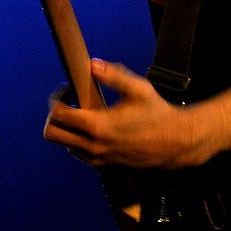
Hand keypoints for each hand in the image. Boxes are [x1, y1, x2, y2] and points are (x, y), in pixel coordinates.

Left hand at [44, 59, 210, 169]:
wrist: (178, 143)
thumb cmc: (159, 114)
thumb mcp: (138, 89)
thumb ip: (113, 75)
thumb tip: (92, 64)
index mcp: (98, 126)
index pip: (58, 115)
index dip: (56, 99)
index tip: (67, 89)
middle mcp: (94, 146)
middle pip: (52, 134)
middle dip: (54, 116)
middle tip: (69, 103)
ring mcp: (98, 159)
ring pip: (65, 145)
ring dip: (69, 129)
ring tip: (86, 114)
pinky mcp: (105, 167)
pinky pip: (80, 154)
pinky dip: (80, 141)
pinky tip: (96, 128)